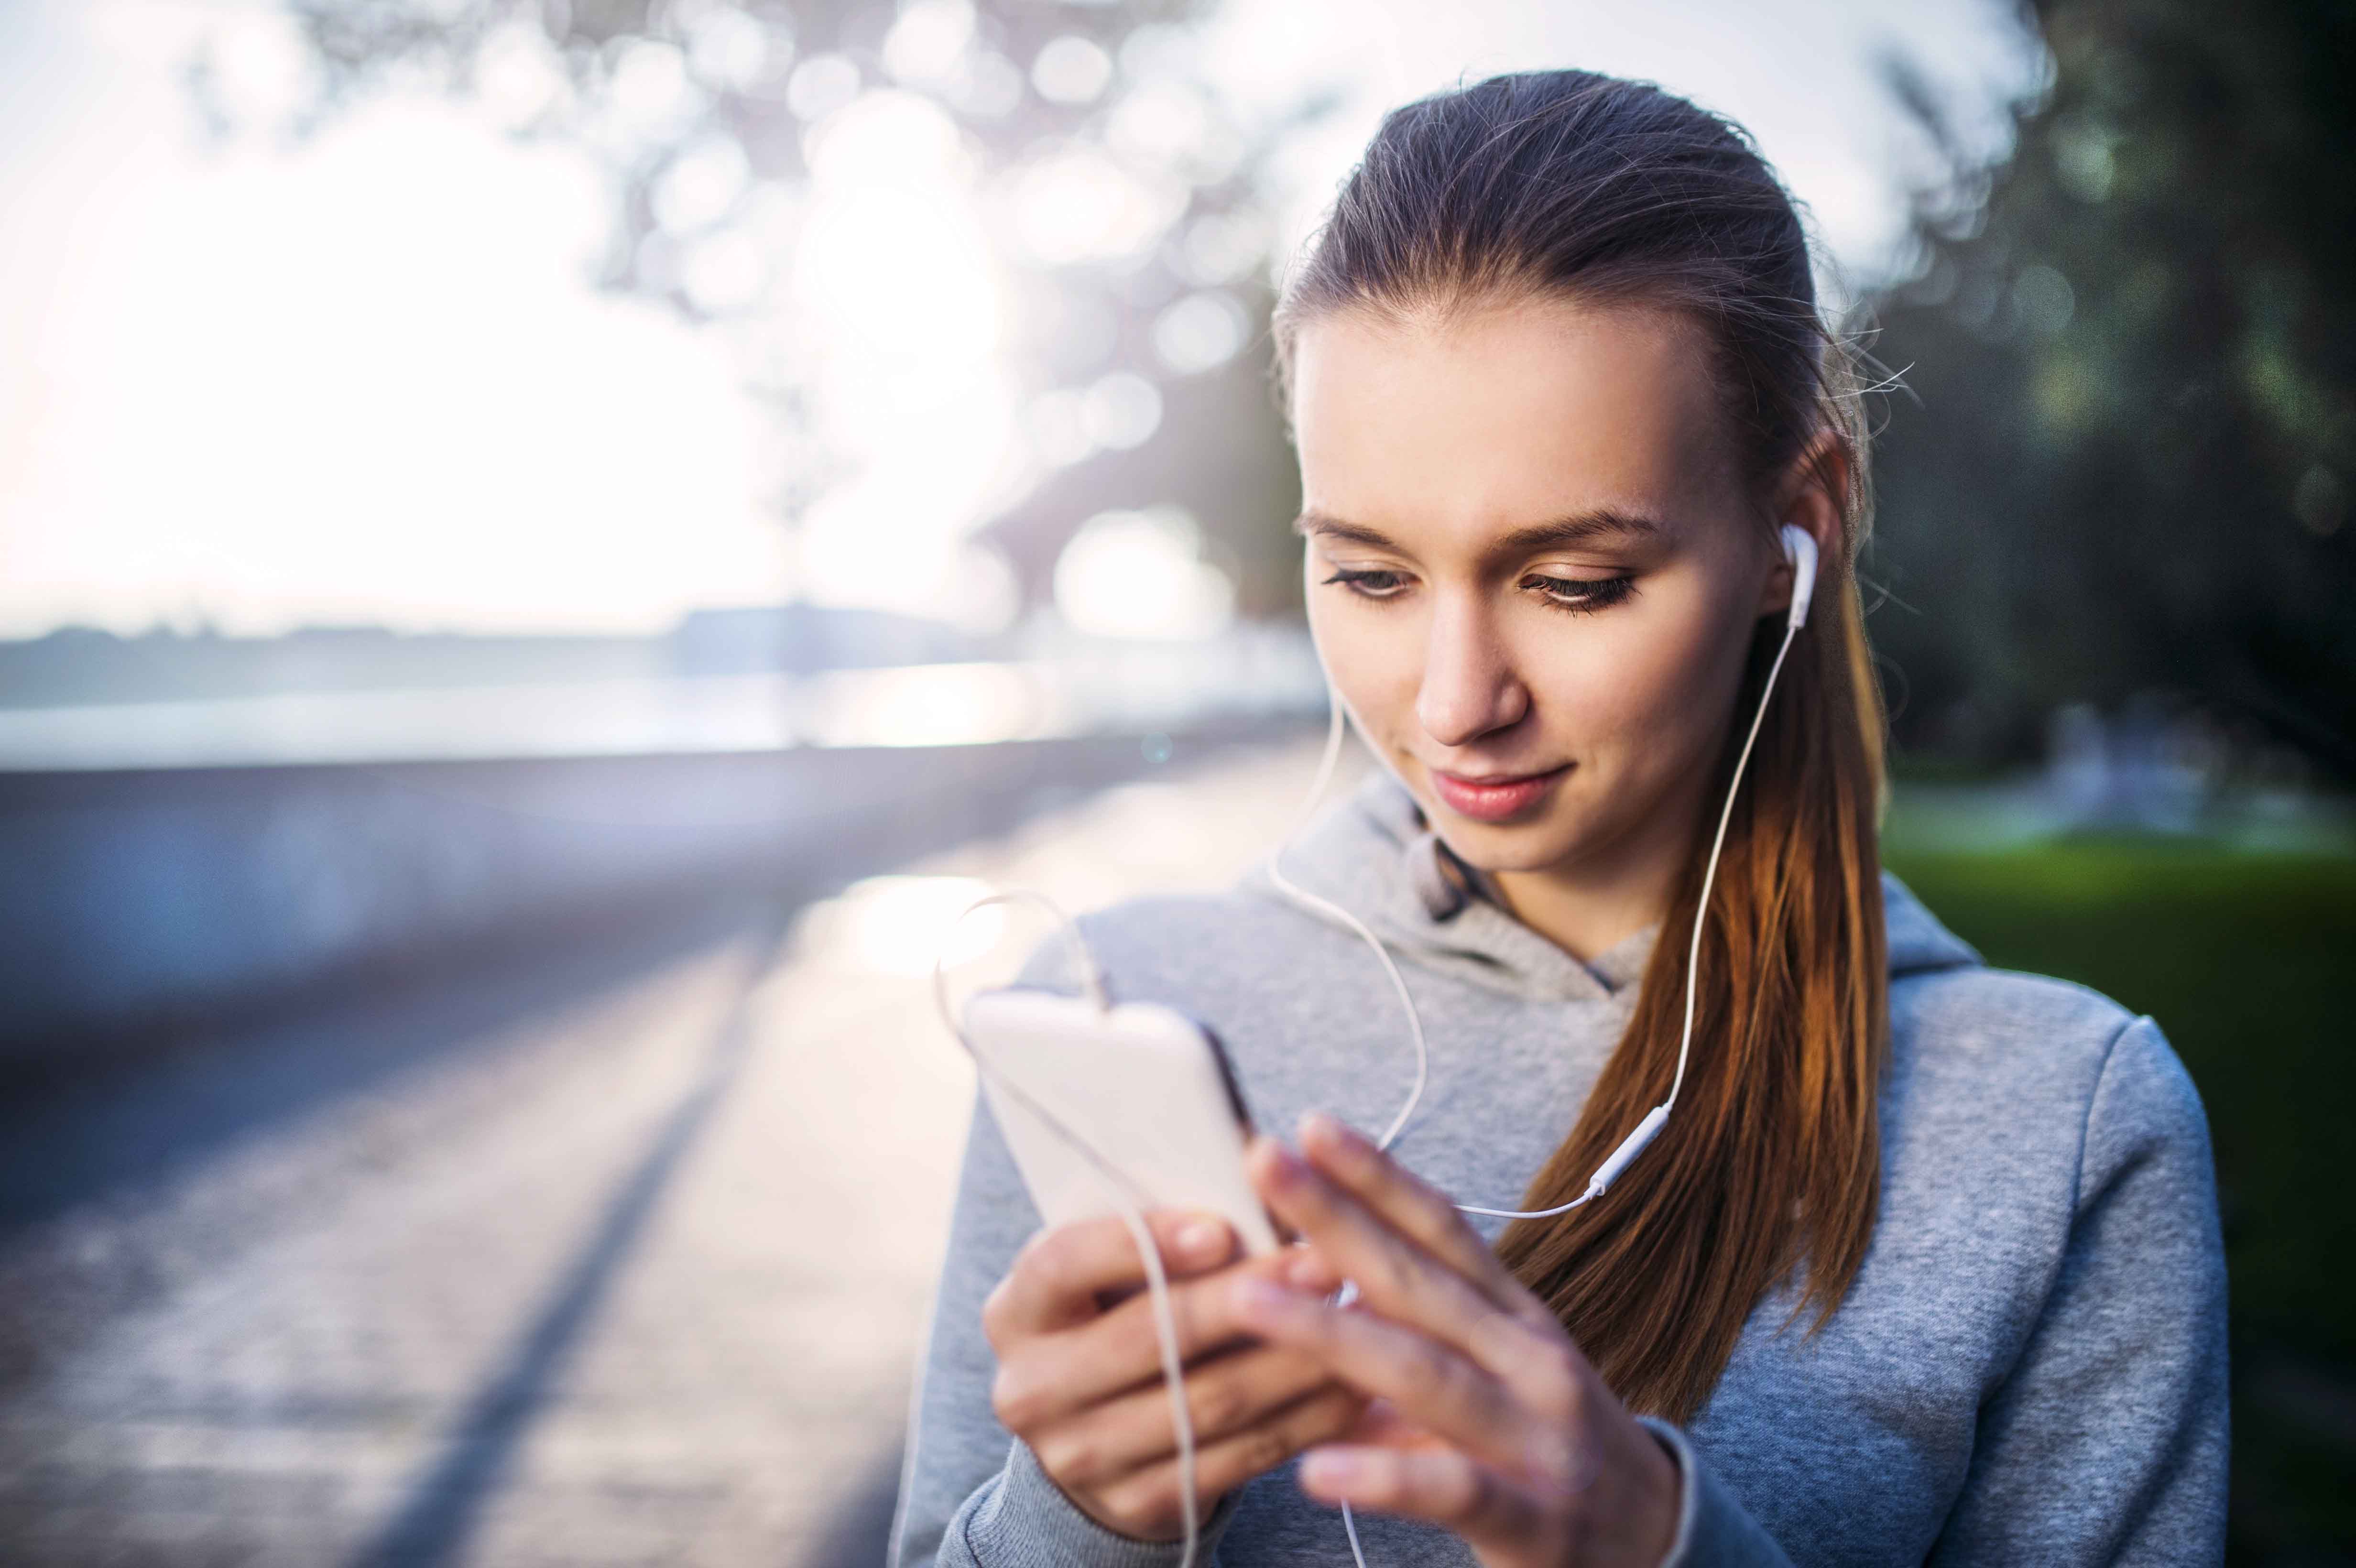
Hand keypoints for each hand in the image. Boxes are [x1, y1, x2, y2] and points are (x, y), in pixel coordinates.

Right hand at [982, 1208, 1369, 1540]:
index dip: (1141, 1242)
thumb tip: (1259, 1157)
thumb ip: (1173, 1218)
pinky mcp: (1141, 1503)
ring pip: (1205, 1403)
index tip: (1221, 1226)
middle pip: (1148, 1338)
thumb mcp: (1120, 1265)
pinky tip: (1352, 1383)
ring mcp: (1082, 1456)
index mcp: (1017, 1311)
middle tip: (1323, 1264)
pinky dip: (1304, 1419)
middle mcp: (1033, 1388)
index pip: (1063, 1265)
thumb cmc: (1125, 1309)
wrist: (1099, 1432)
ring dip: (1293, 1360)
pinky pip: (1238, 1457)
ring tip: (1358, 1317)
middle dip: (1244, 1299)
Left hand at [1232, 1114, 1681, 1567]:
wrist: (1658, 1544)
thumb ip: (1408, 1334)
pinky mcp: (1535, 1518)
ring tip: (1248, 1300)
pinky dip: (1383, 1478)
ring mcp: (1537, 1436)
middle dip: (1337, 1217)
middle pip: (1418, 1279)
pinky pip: (1453, 1490)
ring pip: (1424, 1373)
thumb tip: (1306, 1287)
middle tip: (1263, 1161)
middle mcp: (1529, 1360)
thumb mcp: (1489, 1376)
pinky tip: (1315, 1470)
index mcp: (1513, 1318)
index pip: (1442, 1230)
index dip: (1378, 1174)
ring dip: (1330, 1334)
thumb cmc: (1547, 1446)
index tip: (1312, 1125)